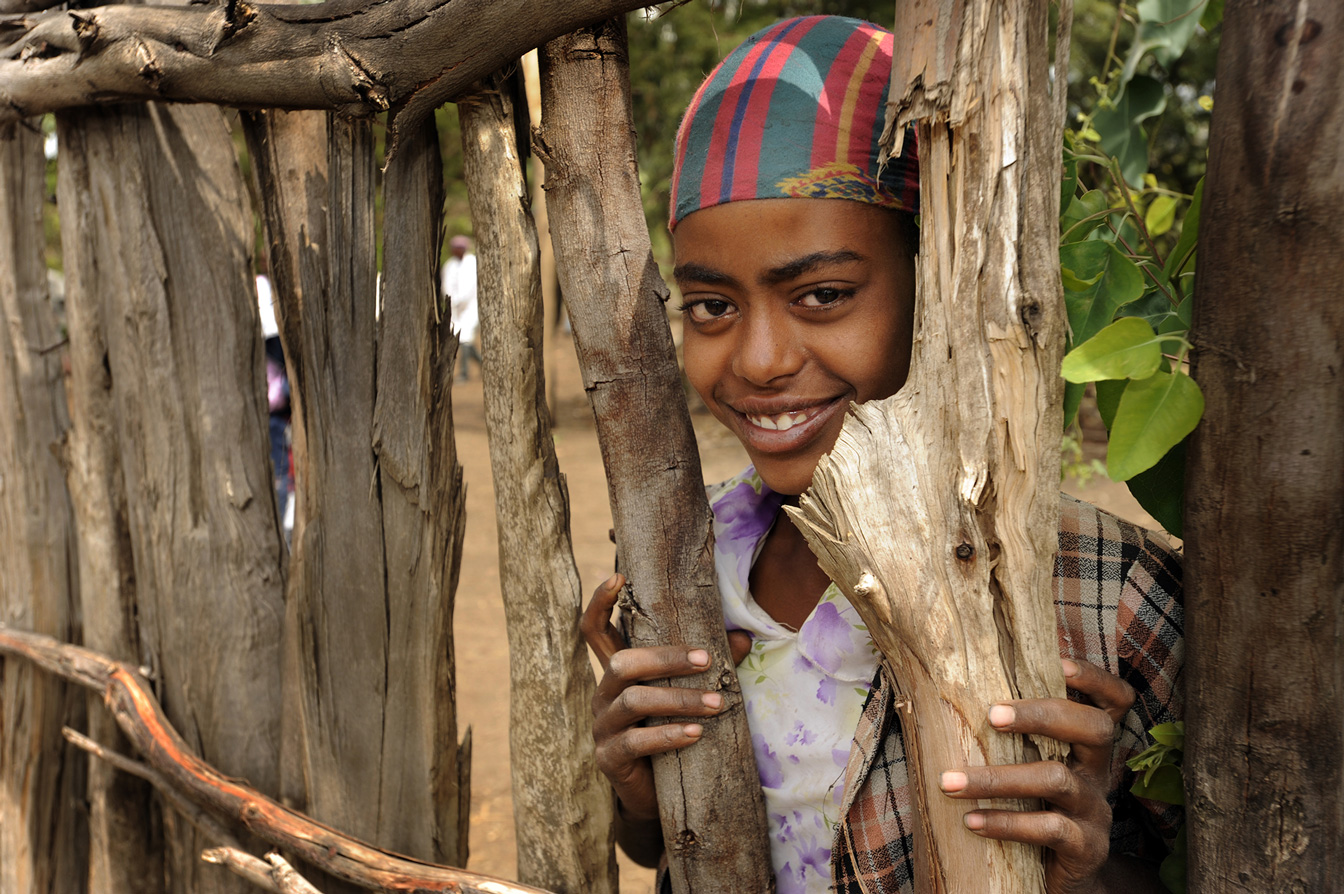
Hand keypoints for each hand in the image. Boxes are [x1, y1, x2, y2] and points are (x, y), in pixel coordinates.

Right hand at [580, 573, 751, 823]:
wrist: (658, 794)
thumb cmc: (674, 732)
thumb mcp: (689, 694)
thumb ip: (710, 665)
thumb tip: (743, 636)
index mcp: (617, 672)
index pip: (595, 630)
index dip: (600, 602)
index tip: (619, 575)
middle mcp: (603, 694)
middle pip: (622, 663)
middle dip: (665, 658)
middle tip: (707, 659)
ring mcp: (602, 727)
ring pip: (633, 701)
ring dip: (678, 699)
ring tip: (716, 703)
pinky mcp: (609, 758)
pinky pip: (635, 742)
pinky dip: (668, 735)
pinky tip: (696, 734)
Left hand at [938, 658, 1138, 893]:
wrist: (1061, 879)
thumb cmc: (1032, 809)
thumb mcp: (1031, 767)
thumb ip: (1014, 736)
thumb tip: (950, 688)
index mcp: (1088, 747)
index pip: (1115, 701)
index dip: (1096, 678)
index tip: (1060, 661)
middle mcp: (1099, 773)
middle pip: (1095, 728)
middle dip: (1042, 714)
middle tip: (991, 715)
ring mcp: (1096, 811)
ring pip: (1057, 779)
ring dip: (998, 778)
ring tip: (950, 781)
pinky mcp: (1086, 848)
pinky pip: (1050, 829)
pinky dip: (1006, 823)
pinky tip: (971, 821)